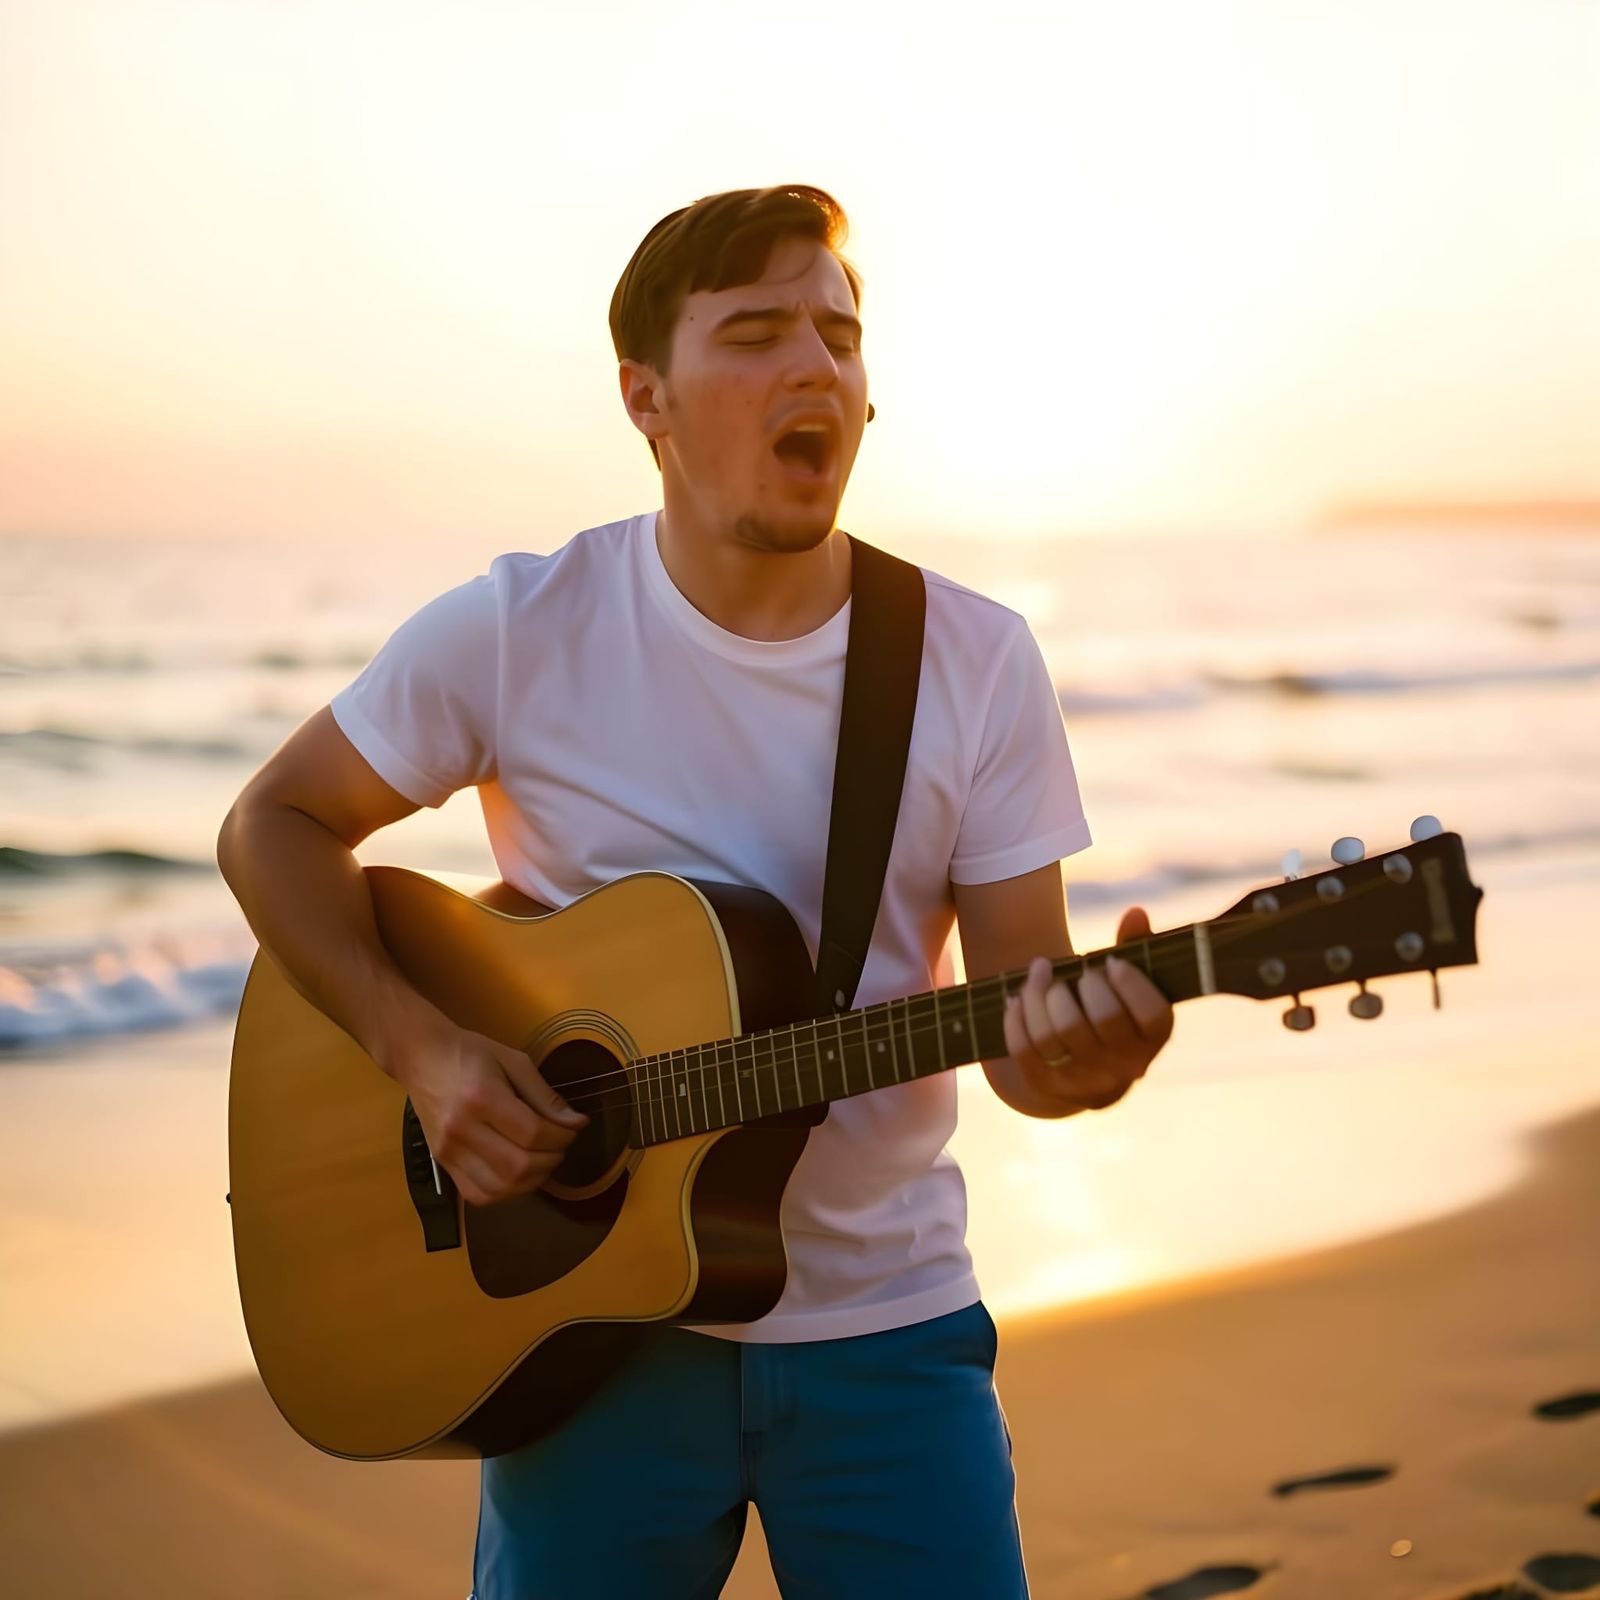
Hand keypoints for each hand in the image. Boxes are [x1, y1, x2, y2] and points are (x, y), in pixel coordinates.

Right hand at [379, 1015, 588, 1206]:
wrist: (421, 1057)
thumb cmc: (470, 1053)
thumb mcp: (514, 1061)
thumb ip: (545, 1095)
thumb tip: (576, 1123)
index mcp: (481, 1098)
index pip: (532, 1133)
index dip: (562, 1136)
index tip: (574, 1128)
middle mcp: (461, 1129)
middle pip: (517, 1166)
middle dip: (551, 1160)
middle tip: (560, 1145)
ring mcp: (448, 1151)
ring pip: (499, 1188)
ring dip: (531, 1181)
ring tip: (543, 1159)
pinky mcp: (442, 1163)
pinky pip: (478, 1195)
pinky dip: (505, 1192)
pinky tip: (518, 1174)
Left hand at [1001, 906, 1174, 1112]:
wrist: (1081, 1067)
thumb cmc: (1111, 1006)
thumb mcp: (1129, 981)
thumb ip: (1134, 945)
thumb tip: (1135, 912)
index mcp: (1154, 1039)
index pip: (1153, 1015)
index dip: (1131, 983)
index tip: (1110, 962)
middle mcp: (1125, 1068)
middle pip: (1103, 1019)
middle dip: (1084, 983)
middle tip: (1078, 972)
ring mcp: (1085, 1082)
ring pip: (1055, 1033)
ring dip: (1040, 992)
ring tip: (1040, 971)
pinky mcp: (1047, 1086)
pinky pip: (1024, 1048)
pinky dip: (1016, 1016)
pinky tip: (1018, 997)